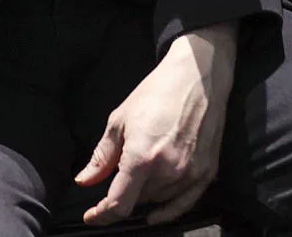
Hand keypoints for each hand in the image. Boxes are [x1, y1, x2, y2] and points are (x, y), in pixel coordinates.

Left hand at [75, 24, 236, 226]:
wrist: (197, 76)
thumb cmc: (155, 92)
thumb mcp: (120, 119)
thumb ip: (102, 156)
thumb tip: (84, 181)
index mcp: (141, 157)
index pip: (119, 203)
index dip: (102, 214)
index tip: (91, 216)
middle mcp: (167, 171)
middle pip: (138, 200)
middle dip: (124, 192)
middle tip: (119, 173)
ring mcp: (190, 174)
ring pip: (158, 201)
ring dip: (145, 194)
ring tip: (142, 170)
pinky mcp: (207, 172)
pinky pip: (184, 204)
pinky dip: (169, 211)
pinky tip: (157, 214)